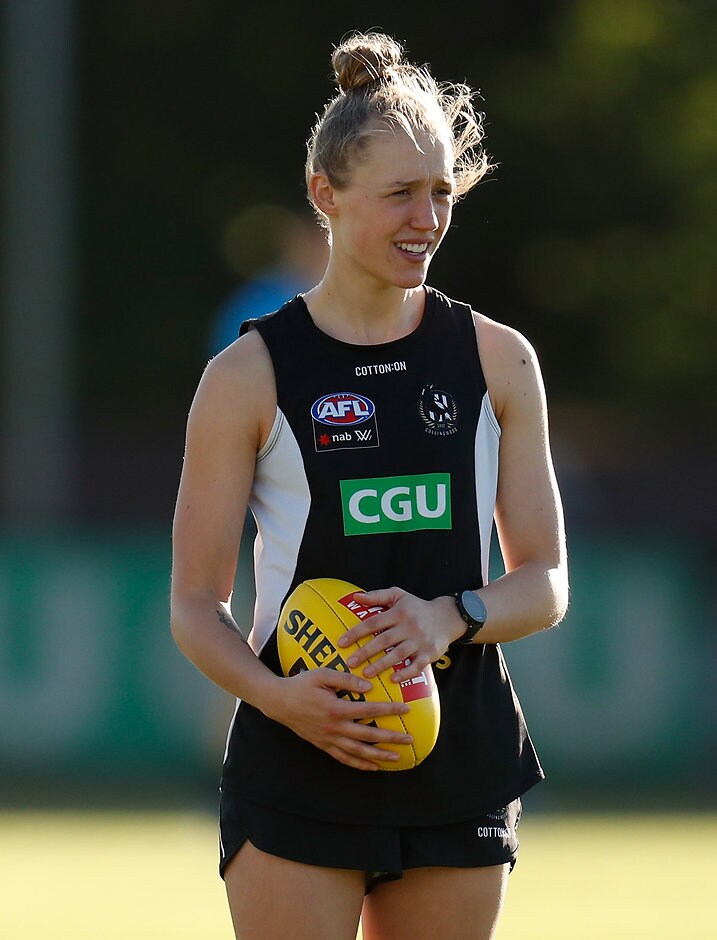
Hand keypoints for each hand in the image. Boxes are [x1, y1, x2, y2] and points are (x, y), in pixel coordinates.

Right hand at [264, 667, 413, 770]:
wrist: (279, 702)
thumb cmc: (301, 684)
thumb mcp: (322, 674)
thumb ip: (345, 679)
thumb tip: (368, 686)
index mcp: (336, 708)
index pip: (369, 710)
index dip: (389, 709)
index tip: (406, 709)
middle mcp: (334, 727)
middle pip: (368, 736)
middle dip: (391, 738)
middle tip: (409, 739)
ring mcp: (328, 739)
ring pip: (358, 752)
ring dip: (378, 756)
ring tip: (397, 758)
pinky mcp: (323, 745)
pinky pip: (343, 758)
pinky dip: (359, 765)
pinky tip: (372, 767)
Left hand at [337, 588, 462, 682]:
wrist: (448, 617)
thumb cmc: (417, 607)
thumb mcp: (399, 595)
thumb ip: (377, 596)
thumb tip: (356, 597)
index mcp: (399, 612)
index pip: (373, 622)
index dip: (356, 632)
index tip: (342, 642)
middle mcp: (409, 626)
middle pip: (384, 640)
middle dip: (365, 652)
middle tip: (350, 663)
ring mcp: (420, 640)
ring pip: (398, 654)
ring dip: (381, 665)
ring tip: (366, 673)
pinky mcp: (430, 653)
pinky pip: (417, 665)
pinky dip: (405, 672)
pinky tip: (393, 679)